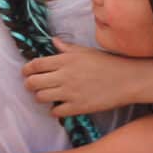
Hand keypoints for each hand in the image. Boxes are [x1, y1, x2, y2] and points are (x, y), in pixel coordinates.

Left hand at [22, 40, 137, 118]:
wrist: (127, 80)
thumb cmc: (107, 63)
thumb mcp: (86, 51)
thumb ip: (67, 48)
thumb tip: (54, 41)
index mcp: (65, 60)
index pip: (36, 64)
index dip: (27, 69)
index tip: (26, 72)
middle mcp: (64, 76)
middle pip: (33, 82)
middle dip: (29, 84)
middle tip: (32, 85)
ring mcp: (70, 93)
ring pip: (41, 97)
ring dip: (41, 96)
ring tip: (47, 95)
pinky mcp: (78, 107)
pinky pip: (56, 112)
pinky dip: (55, 110)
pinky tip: (60, 106)